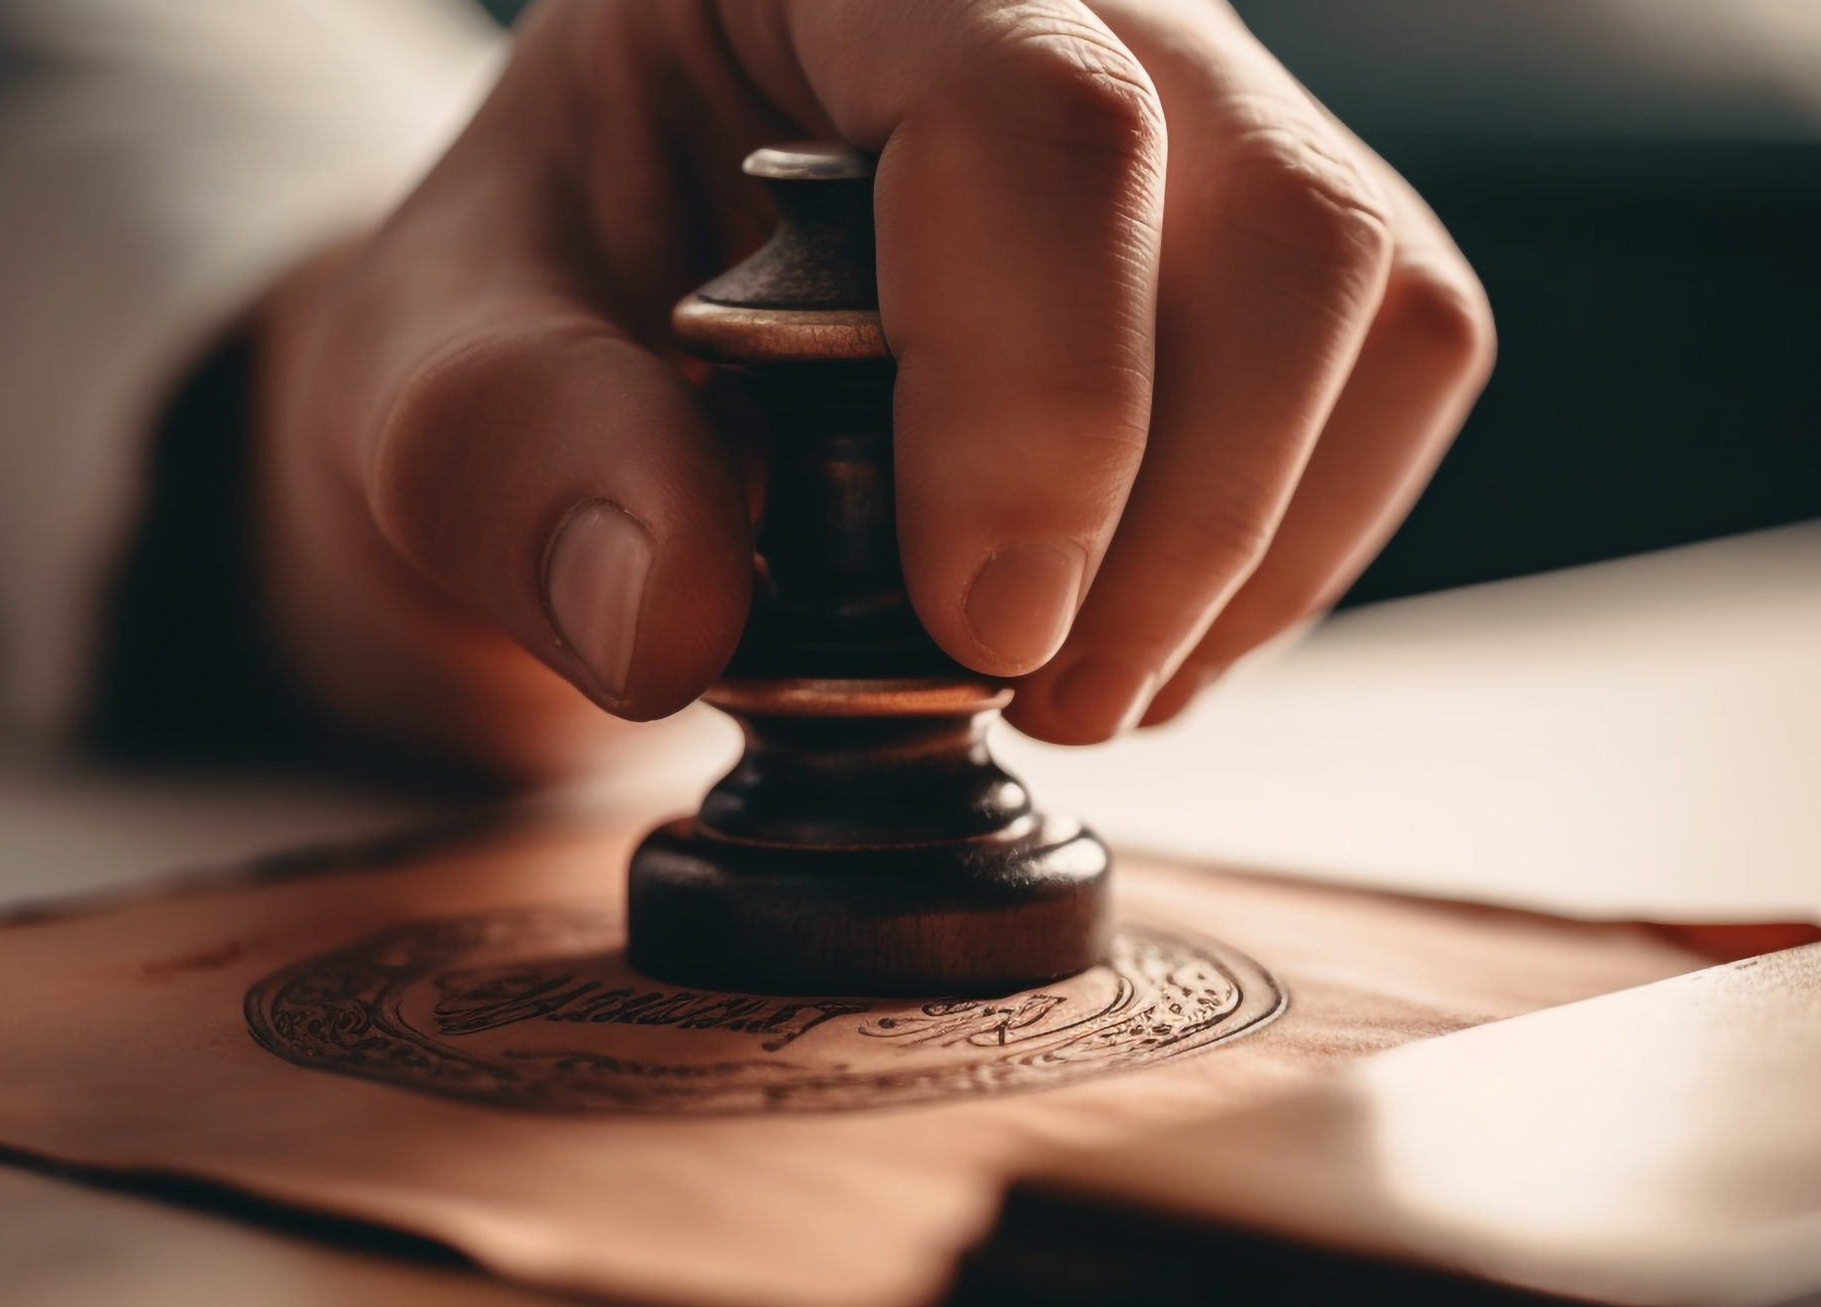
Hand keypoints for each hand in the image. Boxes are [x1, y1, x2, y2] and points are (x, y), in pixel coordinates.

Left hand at [257, 0, 1491, 783]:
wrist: (609, 323)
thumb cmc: (528, 311)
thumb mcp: (422, 370)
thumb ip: (505, 459)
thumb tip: (668, 619)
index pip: (1032, 107)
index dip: (1041, 386)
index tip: (981, 623)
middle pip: (1271, 214)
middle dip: (1177, 513)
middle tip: (1027, 693)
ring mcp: (1194, 99)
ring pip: (1374, 300)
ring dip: (1248, 550)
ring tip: (1073, 685)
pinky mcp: (1270, 227)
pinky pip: (1397, 373)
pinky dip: (1289, 548)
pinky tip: (1138, 629)